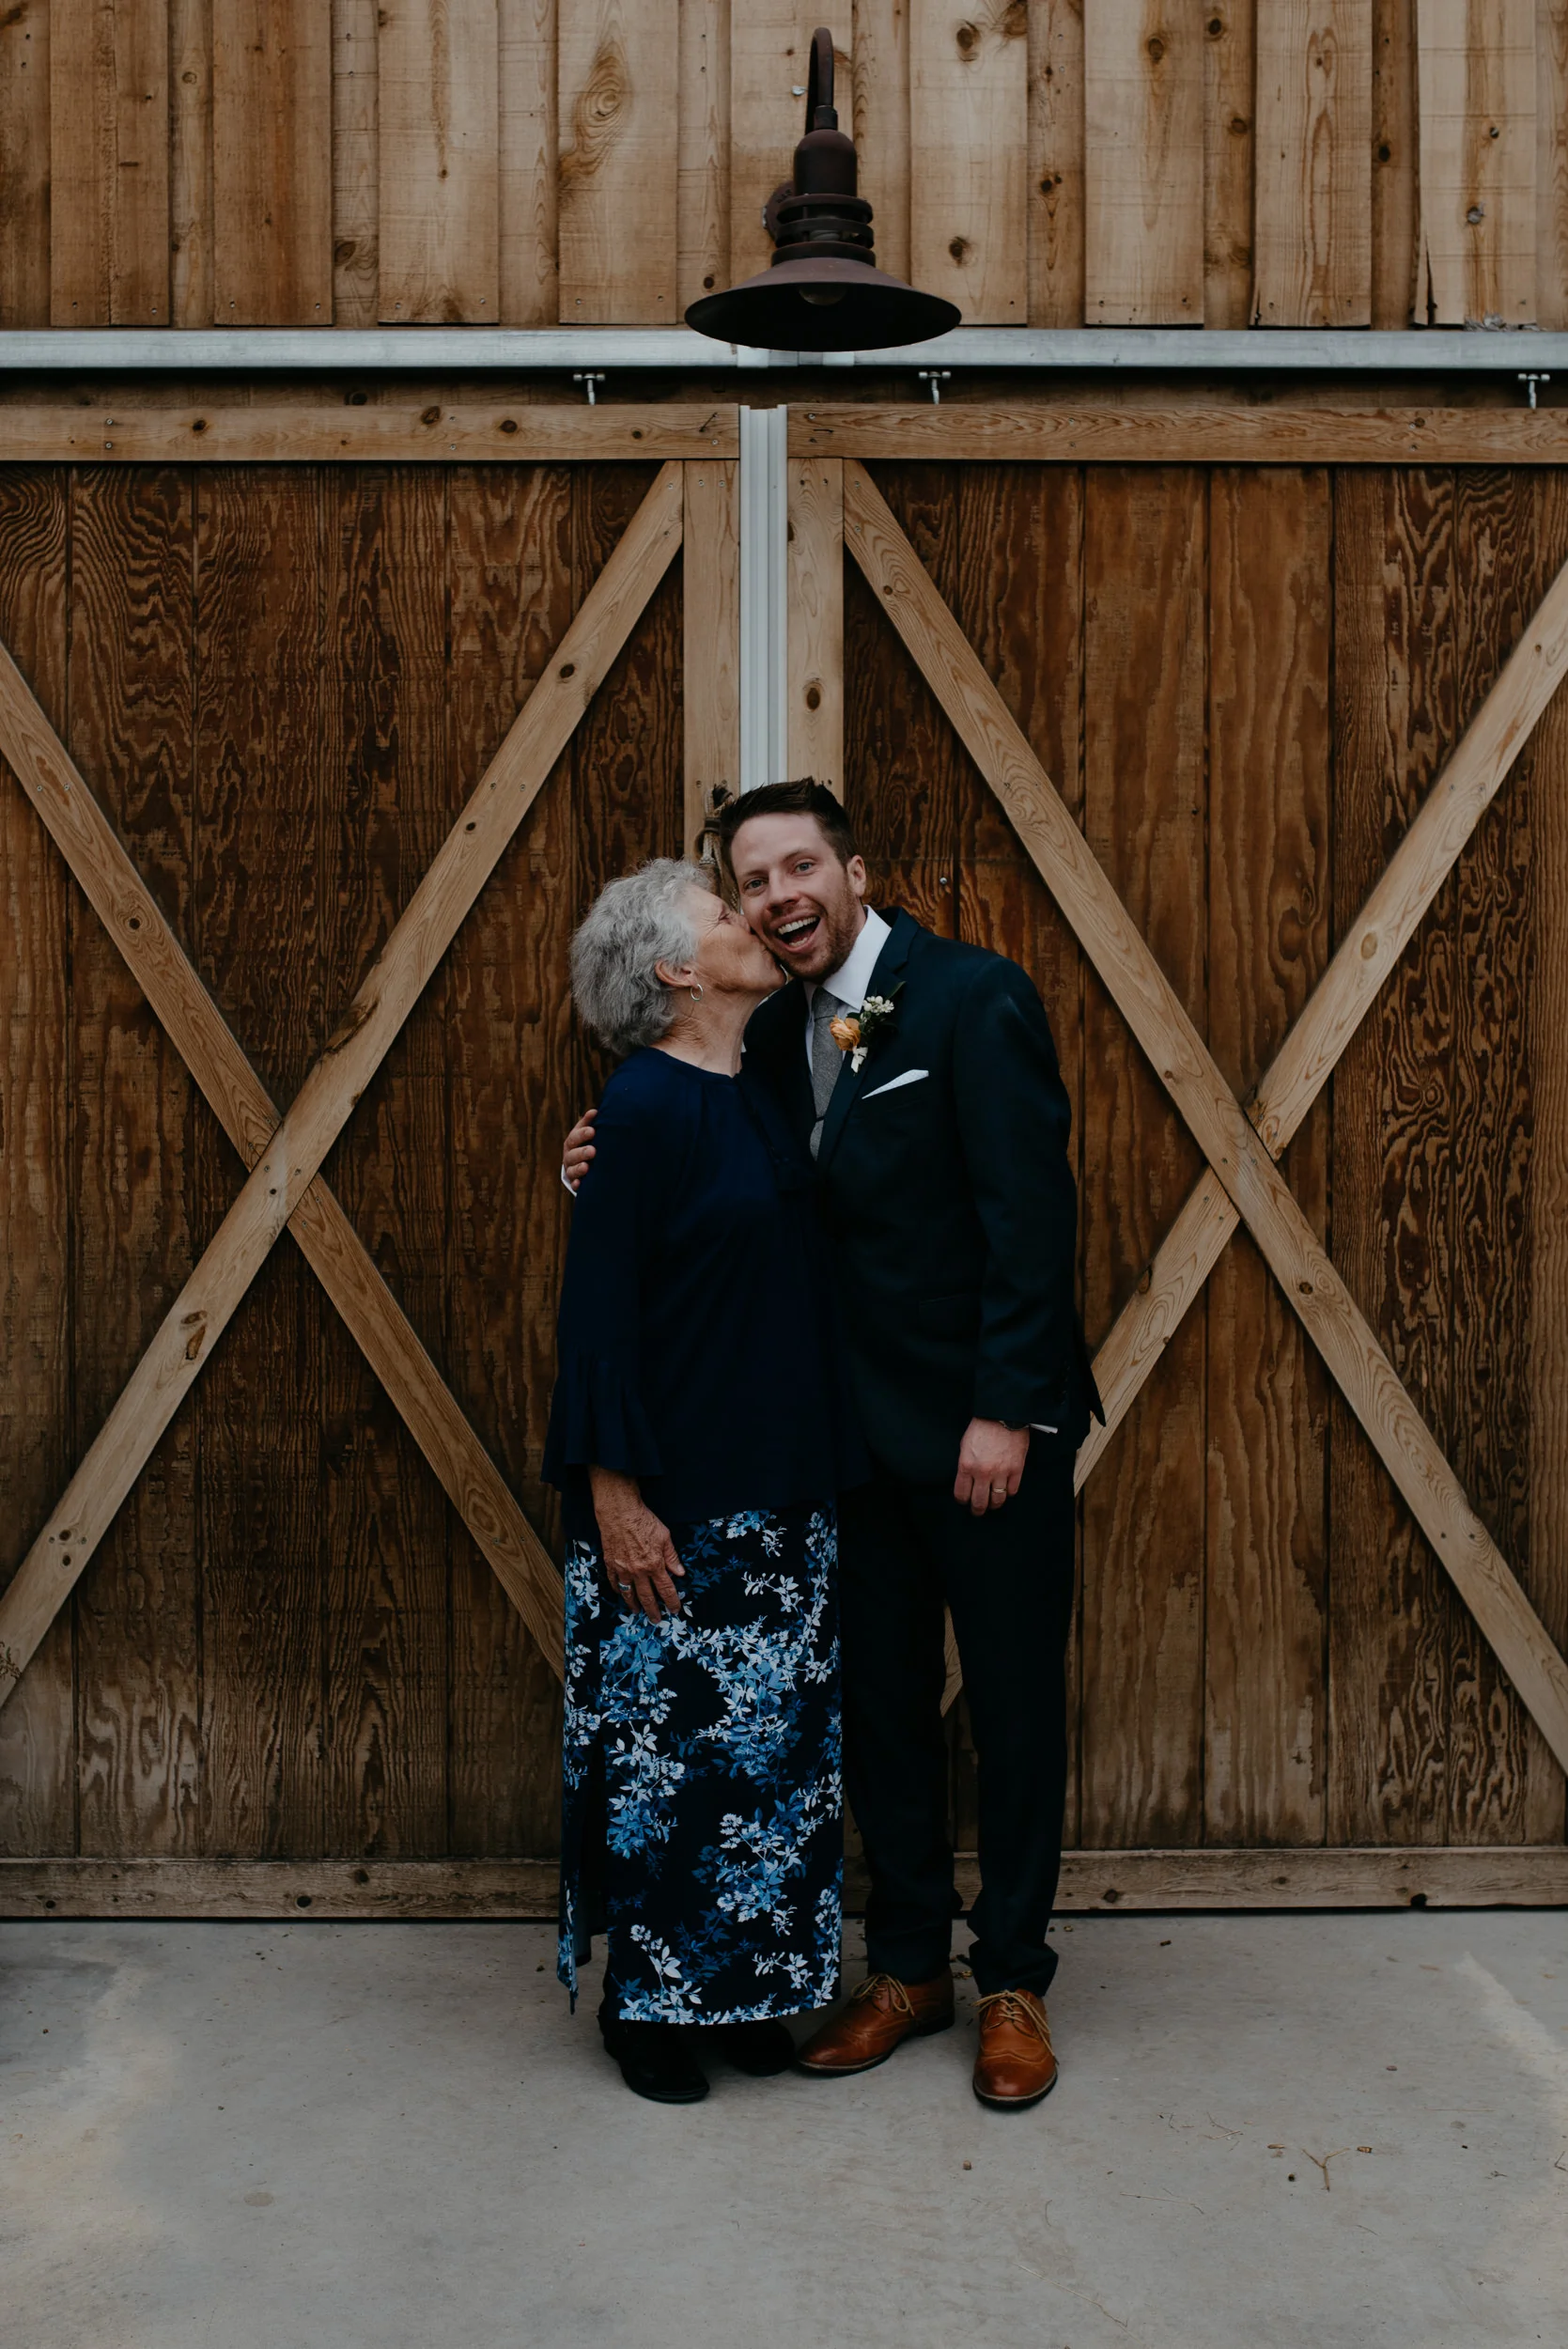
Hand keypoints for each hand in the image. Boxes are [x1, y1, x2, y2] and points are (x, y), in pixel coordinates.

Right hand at [562, 1107, 596, 1193]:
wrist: (584, 1165)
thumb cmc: (587, 1144)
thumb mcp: (587, 1134)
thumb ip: (589, 1123)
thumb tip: (595, 1111)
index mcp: (572, 1143)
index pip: (575, 1137)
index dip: (582, 1134)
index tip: (592, 1131)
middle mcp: (569, 1156)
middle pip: (573, 1154)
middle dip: (582, 1152)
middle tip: (593, 1151)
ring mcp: (571, 1170)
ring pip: (572, 1170)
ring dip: (578, 1168)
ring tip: (587, 1167)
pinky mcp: (575, 1183)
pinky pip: (574, 1185)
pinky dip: (577, 1184)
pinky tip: (580, 1183)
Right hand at [589, 1468, 684, 1620]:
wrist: (619, 1512)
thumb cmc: (644, 1521)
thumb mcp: (665, 1537)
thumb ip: (672, 1557)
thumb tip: (680, 1573)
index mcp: (655, 1565)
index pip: (666, 1589)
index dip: (672, 1602)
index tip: (675, 1610)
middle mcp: (638, 1571)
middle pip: (647, 1597)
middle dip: (653, 1611)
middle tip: (656, 1620)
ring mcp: (623, 1569)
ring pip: (629, 1594)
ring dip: (634, 1605)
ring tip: (638, 1612)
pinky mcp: (611, 1564)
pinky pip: (614, 1582)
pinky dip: (618, 1590)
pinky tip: (622, 1594)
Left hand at [953, 1418, 1028, 1516]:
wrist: (1003, 1414)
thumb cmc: (982, 1427)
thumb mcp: (965, 1445)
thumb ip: (965, 1465)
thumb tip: (967, 1481)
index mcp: (966, 1466)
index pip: (962, 1494)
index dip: (962, 1501)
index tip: (965, 1501)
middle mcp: (983, 1472)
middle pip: (979, 1502)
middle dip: (977, 1510)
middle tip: (978, 1510)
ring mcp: (1001, 1472)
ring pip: (997, 1500)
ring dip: (994, 1504)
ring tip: (993, 1503)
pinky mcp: (1016, 1469)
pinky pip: (1012, 1491)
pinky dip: (1008, 1492)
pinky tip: (1005, 1489)